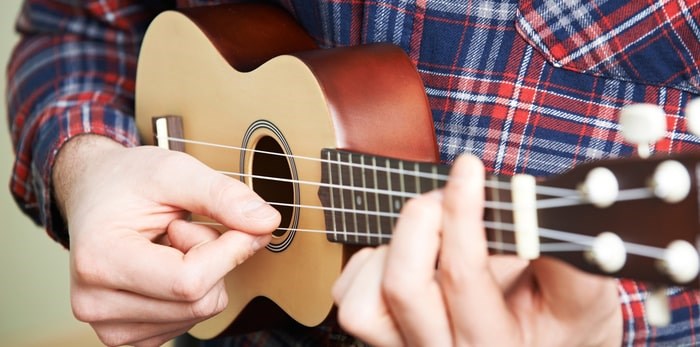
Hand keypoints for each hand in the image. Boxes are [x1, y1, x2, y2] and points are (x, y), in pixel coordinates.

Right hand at [53, 135, 279, 345]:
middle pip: (199, 301)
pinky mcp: (128, 335)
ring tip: (170, 242)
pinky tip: (167, 263)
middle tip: (186, 226)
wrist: (94, 194)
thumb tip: (267, 222)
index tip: (240, 223)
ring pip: (200, 312)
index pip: (189, 282)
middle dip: (214, 259)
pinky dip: (194, 290)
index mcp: (98, 260)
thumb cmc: (128, 180)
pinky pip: (191, 320)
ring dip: (204, 273)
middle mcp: (96, 303)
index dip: (229, 251)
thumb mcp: (175, 170)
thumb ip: (222, 195)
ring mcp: (110, 326)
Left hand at [332, 155, 621, 346]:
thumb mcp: (583, 294)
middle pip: (402, 286)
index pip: (463, 276)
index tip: (469, 168)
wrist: (545, 343)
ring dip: (392, 248)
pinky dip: (372, 264)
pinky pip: (351, 298)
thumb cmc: (562, 319)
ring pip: (363, 301)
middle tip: (445, 196)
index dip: (462, 212)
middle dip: (421, 221)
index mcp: (496, 346)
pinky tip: (409, 257)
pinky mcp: (382, 338)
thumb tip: (530, 209)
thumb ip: (565, 258)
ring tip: (432, 234)